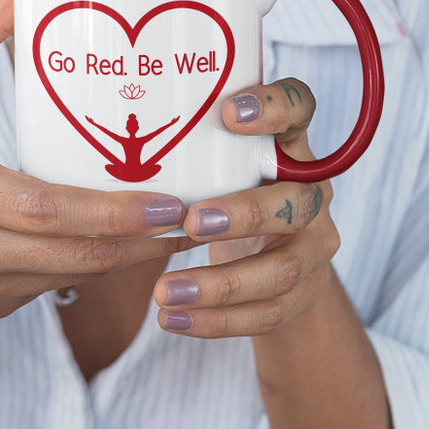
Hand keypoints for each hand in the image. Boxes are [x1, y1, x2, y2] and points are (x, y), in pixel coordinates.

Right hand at [0, 0, 188, 428]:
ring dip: (130, 254)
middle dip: (145, 238)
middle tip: (204, 210)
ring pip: (71, 278)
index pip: (43, 212)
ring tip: (186, 221)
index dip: (113, 213)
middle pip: (73, 256)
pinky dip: (93, 262)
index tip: (170, 199)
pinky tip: (131, 236)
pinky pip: (52, 286)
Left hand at [151, 79, 339, 335]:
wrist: (273, 256)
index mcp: (291, 144)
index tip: (227, 113)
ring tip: (163, 293)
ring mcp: (316, 244)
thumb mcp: (217, 162)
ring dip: (220, 286)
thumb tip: (112, 128)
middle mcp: (313, 191)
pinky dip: (218, 321)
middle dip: (244, 214)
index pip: (300, 107)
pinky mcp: (307, 291)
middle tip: (191, 222)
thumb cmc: (226, 190)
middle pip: (296, 202)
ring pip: (282, 270)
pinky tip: (174, 321)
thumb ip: (191, 148)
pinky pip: (267, 313)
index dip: (274, 107)